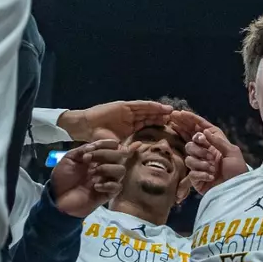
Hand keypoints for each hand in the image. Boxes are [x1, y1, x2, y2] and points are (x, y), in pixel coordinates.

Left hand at [49, 139, 127, 217]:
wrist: (57, 198)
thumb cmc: (62, 178)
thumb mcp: (68, 158)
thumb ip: (82, 150)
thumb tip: (93, 146)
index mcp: (96, 157)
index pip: (112, 146)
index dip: (105, 144)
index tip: (91, 148)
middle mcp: (104, 167)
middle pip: (119, 155)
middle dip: (104, 154)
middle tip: (88, 159)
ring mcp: (106, 180)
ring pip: (121, 170)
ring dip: (107, 168)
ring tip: (93, 173)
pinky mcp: (107, 194)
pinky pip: (117, 187)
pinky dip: (108, 185)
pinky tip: (95, 186)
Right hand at [55, 100, 171, 142]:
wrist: (86, 128)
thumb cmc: (99, 140)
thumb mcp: (116, 147)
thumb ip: (126, 150)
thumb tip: (137, 156)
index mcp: (132, 128)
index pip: (148, 126)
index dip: (159, 126)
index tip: (171, 129)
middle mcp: (132, 119)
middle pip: (150, 117)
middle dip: (162, 118)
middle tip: (176, 119)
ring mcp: (128, 111)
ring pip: (147, 110)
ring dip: (159, 111)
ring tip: (171, 112)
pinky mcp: (124, 106)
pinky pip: (139, 106)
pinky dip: (150, 106)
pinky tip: (159, 107)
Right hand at [182, 120, 248, 192]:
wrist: (236, 190)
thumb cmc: (237, 170)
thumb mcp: (232, 152)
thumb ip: (217, 140)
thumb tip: (203, 131)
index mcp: (214, 142)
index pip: (199, 128)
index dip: (189, 120)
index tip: (179, 113)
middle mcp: (205, 151)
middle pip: (190, 139)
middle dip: (193, 140)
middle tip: (195, 139)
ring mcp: (199, 164)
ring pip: (190, 156)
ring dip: (202, 161)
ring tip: (213, 167)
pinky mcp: (195, 178)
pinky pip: (192, 172)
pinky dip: (202, 174)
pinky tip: (211, 176)